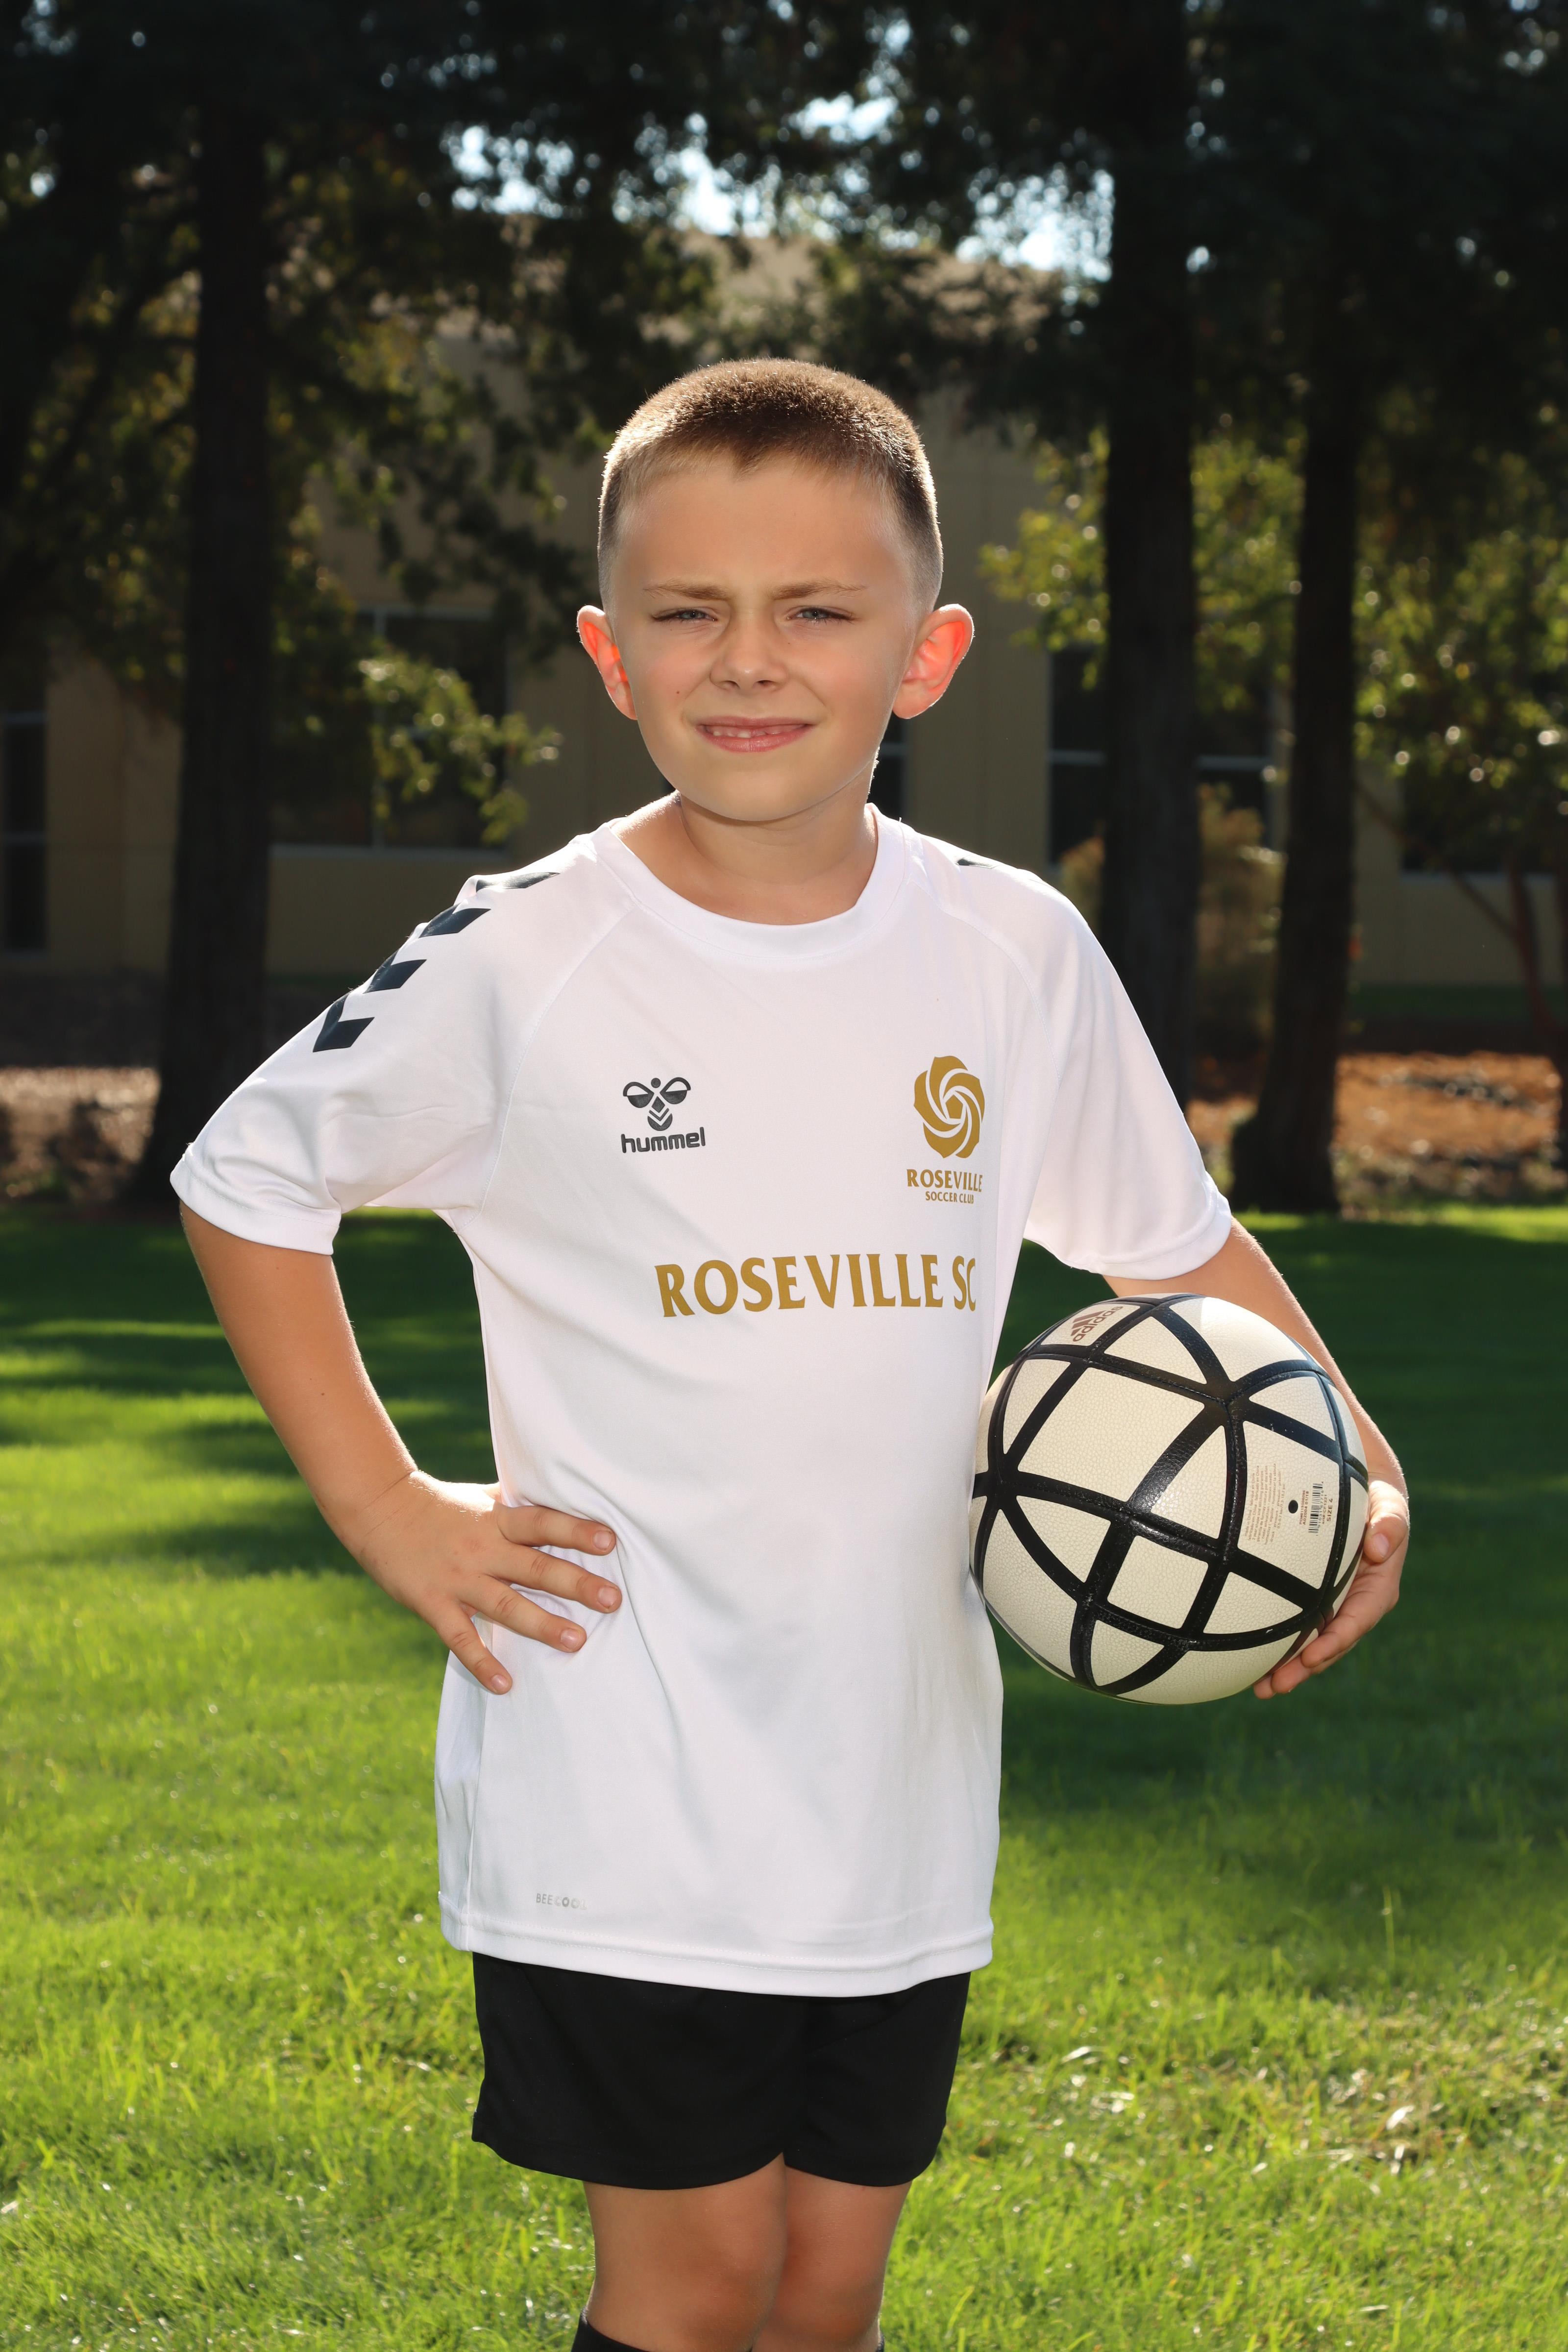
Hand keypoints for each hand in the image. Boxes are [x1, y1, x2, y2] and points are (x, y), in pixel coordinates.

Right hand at [343, 1470, 619, 1694]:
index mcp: (496, 1520)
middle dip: (574, 1584)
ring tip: (578, 1641)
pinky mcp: (431, 1603)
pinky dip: (482, 1662)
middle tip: (612, 1600)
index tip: (609, 1541)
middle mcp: (481, 1549)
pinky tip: (505, 1684)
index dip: (575, 1531)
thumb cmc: (441, 1505)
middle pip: (533, 1567)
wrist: (379, 1509)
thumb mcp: (482, 1498)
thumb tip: (564, 1500)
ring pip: (505, 1605)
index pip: (542, 1523)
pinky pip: (460, 1638)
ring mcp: (457, 1579)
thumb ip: (518, 1506)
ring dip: (542, 1624)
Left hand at [1253, 1477, 1408, 1699]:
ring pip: (1313, 1643)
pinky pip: (1299, 1627)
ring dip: (1290, 1667)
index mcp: (1377, 1589)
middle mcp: (1357, 1604)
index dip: (1334, 1641)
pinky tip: (1254, 1662)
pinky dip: (1281, 1645)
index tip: (1310, 1657)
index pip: (1356, 1621)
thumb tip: (1378, 1548)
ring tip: (1261, 1688)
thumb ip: (1390, 1524)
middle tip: (1275, 1685)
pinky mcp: (1317, 1602)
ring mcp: (1336, 1606)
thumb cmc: (1379, 1502)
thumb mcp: (1390, 1508)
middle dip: (1305, 1667)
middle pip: (1331, 1643)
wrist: (1366, 1496)